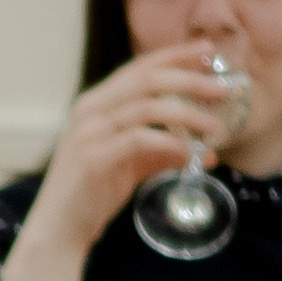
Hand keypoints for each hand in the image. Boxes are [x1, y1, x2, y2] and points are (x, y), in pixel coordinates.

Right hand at [0, 46, 239, 280]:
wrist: (59, 230)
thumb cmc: (92, 194)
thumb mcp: (131, 164)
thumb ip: (162, 150)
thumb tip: (205, 150)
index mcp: (96, 103)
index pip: (140, 68)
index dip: (176, 55)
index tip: (209, 50)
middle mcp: (90, 111)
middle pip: (147, 80)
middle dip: (190, 79)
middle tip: (222, 88)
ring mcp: (89, 133)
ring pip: (147, 108)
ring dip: (187, 114)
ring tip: (215, 127)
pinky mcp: (95, 159)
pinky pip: (140, 141)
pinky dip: (170, 144)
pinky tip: (191, 154)